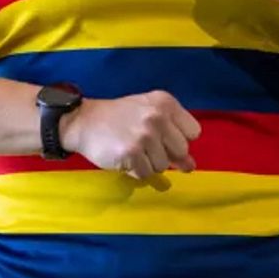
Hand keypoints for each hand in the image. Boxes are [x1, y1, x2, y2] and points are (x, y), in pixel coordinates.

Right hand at [61, 91, 201, 182]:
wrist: (84, 121)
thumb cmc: (119, 118)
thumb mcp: (149, 117)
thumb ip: (173, 137)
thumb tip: (191, 166)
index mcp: (165, 103)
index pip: (194, 132)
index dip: (179, 139)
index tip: (164, 137)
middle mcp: (157, 117)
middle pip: (181, 151)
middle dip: (165, 154)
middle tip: (145, 146)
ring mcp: (145, 135)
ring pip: (163, 165)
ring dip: (149, 164)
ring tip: (133, 150)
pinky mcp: (131, 153)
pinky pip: (146, 174)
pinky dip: (136, 171)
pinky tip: (125, 158)